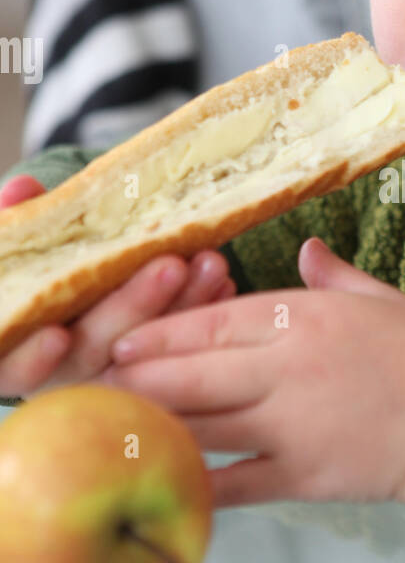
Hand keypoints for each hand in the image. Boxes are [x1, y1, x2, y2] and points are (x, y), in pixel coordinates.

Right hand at [0, 174, 237, 400]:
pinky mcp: (157, 369)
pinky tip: (225, 284)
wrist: (69, 283)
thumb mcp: (15, 246)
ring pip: (149, 352)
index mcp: (15, 352)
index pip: (16, 368)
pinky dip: (202, 313)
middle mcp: (62, 373)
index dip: (33, 358)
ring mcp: (111, 374)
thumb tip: (22, 188)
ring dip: (182, 306)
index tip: (58, 335)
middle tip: (172, 264)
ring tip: (213, 263)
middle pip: (95, 351)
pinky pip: (182, 347)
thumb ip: (13, 221)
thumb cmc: (31, 269)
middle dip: (135, 305)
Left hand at [98, 237, 404, 545]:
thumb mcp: (383, 302)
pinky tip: (160, 483)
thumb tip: (308, 248)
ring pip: (203, 426)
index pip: (218, 321)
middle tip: (96, 385)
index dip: (163, 331)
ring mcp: (292, 426)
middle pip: (195, 374)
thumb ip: (334, 277)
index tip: (122, 339)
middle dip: (140, 380)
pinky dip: (196, 484)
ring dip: (153, 427)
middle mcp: (290, 369)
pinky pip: (236, 482)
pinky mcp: (301, 476)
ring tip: (108, 429)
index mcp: (306, 319)